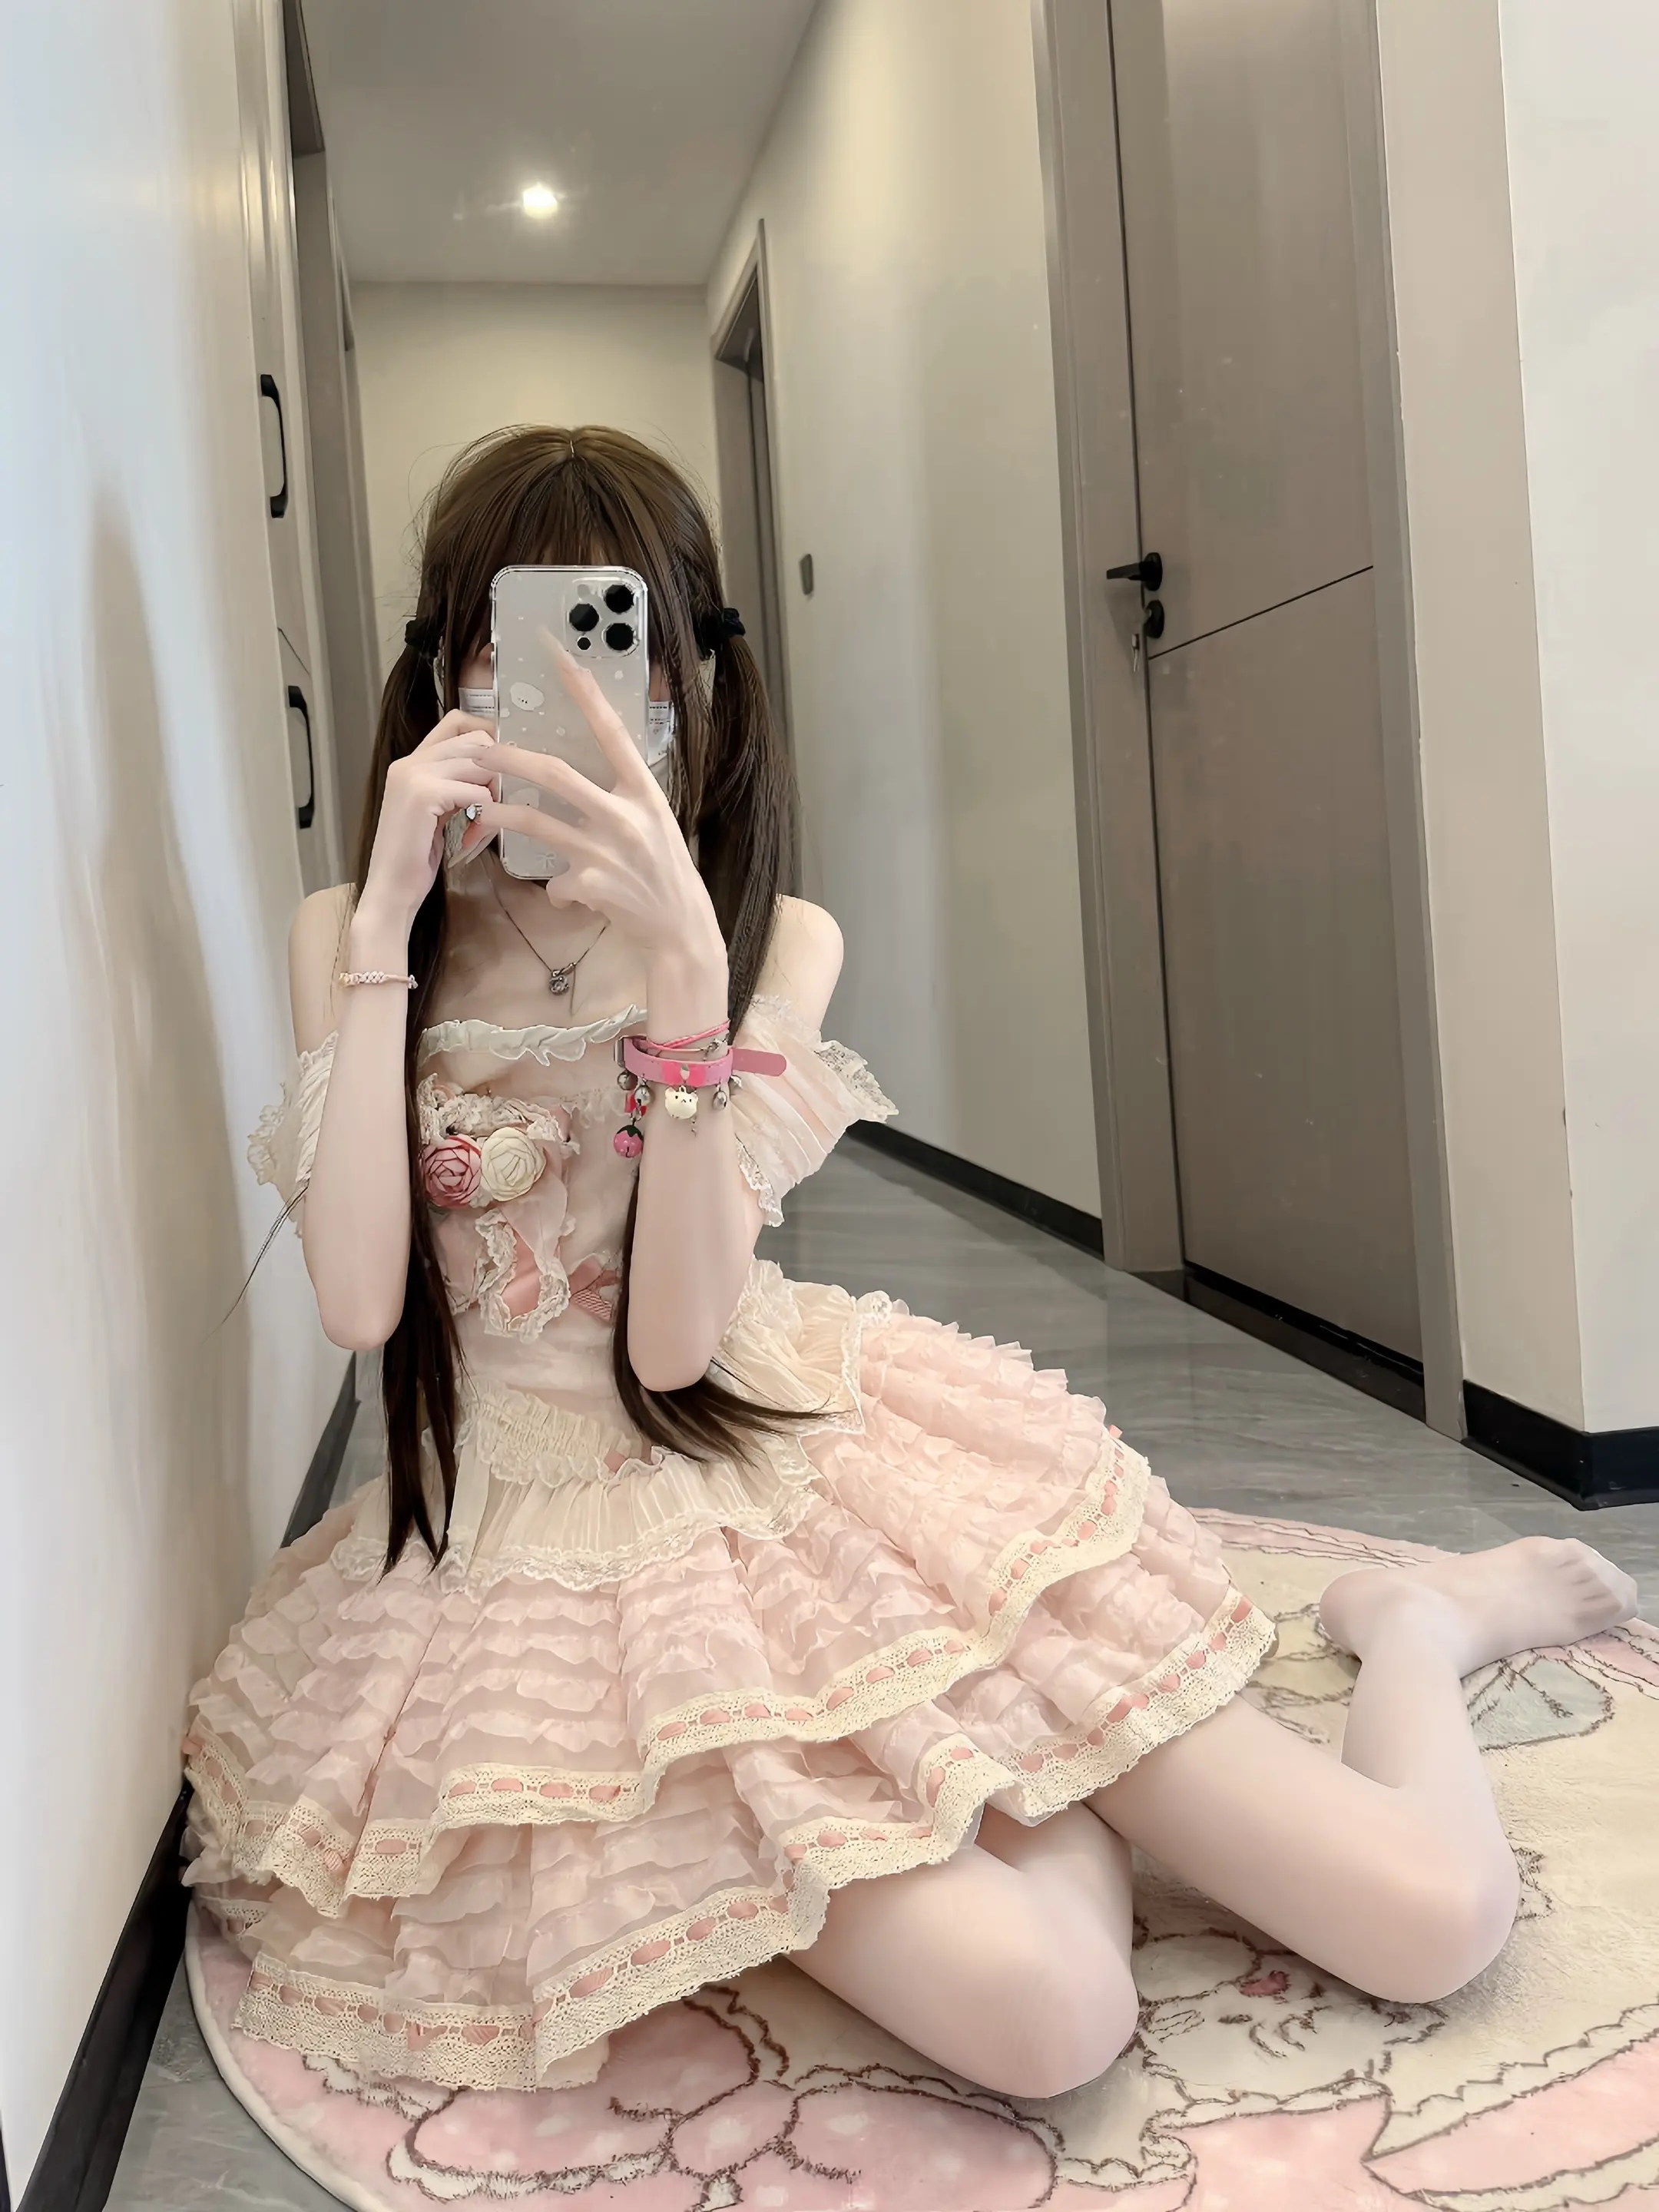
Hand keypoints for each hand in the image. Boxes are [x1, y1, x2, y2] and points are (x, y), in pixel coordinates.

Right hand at [359, 710, 497, 927]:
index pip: (456, 722)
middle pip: (476, 741)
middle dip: (496, 771)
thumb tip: (497, 770)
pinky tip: (472, 836)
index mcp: (411, 762)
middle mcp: (409, 761)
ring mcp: (413, 774)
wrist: (391, 890)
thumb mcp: (439, 812)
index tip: (503, 762)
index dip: (486, 734)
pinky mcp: (422, 794)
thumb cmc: (418, 858)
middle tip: (493, 805)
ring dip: (492, 796)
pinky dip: (484, 815)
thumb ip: (456, 785)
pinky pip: (476, 793)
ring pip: (481, 765)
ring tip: (481, 825)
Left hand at [481, 643, 725, 974]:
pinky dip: (557, 890)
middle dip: (513, 758)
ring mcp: (606, 851)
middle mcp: (626, 816)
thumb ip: (623, 799)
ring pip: (537, 823)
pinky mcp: (592, 885)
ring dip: (503, 814)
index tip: (564, 661)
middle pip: (557, 774)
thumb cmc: (666, 872)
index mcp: (645, 793)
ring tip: (482, 810)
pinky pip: (555, 881)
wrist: (681, 927)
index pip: (613, 734)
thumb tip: (582, 779)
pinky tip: (568, 897)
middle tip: (484, 749)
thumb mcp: (655, 824)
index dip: (587, 697)